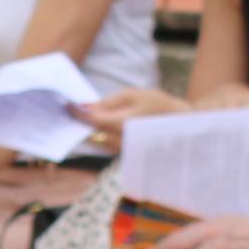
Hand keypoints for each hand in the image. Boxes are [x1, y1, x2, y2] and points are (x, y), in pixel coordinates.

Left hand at [70, 85, 187, 148]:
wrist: (180, 124)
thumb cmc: (158, 104)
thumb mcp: (133, 95)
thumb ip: (108, 102)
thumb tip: (86, 107)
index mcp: (123, 124)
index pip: (92, 121)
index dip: (78, 113)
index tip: (68, 105)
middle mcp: (121, 141)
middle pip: (91, 134)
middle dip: (81, 123)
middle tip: (72, 111)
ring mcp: (122, 150)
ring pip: (96, 141)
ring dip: (88, 130)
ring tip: (85, 117)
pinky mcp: (124, 153)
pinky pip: (104, 145)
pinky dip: (98, 136)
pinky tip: (98, 126)